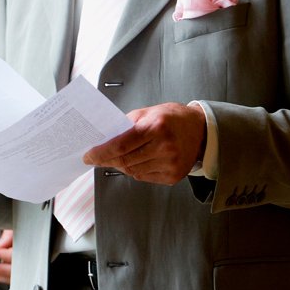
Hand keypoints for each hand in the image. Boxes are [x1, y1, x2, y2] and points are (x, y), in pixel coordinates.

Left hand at [83, 102, 205, 184]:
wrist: (201, 130)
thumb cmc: (172, 118)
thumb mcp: (148, 112)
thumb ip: (126, 125)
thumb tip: (104, 139)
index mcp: (156, 127)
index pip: (121, 144)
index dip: (101, 152)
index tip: (88, 156)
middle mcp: (164, 147)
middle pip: (125, 161)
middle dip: (107, 160)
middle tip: (96, 158)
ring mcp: (170, 164)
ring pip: (133, 171)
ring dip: (121, 165)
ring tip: (117, 157)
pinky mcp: (173, 176)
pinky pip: (145, 177)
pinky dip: (136, 170)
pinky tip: (137, 161)